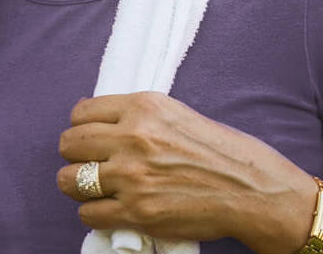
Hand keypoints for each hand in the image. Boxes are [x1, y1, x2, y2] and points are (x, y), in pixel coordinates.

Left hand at [56, 92, 314, 253]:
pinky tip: (109, 209)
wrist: (252, 190)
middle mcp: (133, 138)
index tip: (89, 137)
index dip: (81, 127)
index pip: (81, 113)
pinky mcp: (138, 212)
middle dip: (74, 155)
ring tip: (92, 188)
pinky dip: (93, 213)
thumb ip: (135, 114)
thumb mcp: (175, 113)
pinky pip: (88, 213)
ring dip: (76, 185)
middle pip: (69, 144)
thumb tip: (94, 118)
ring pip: (69, 180)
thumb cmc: (219, 151)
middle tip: (87, 163)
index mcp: (142, 108)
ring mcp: (133, 176)